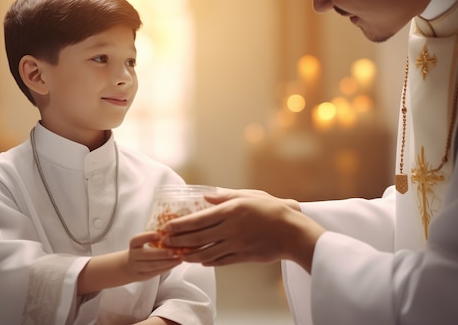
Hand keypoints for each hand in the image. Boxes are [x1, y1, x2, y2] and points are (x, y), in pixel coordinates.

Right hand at [77, 231, 181, 294]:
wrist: (129, 266)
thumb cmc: (141, 249)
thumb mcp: (143, 242)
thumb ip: (154, 237)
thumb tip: (172, 230)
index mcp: (133, 244)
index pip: (137, 240)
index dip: (147, 236)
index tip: (159, 234)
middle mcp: (133, 256)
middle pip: (146, 255)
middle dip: (161, 254)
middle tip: (174, 251)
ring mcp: (137, 267)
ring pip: (152, 266)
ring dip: (167, 262)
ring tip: (179, 258)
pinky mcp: (143, 276)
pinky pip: (155, 273)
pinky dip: (166, 268)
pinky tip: (175, 263)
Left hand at [160, 188, 324, 271]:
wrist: (292, 232)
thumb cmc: (273, 209)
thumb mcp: (250, 195)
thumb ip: (226, 195)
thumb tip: (206, 196)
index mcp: (231, 210)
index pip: (199, 219)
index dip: (180, 224)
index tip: (167, 227)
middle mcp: (230, 229)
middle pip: (197, 237)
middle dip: (178, 241)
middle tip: (165, 242)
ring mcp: (236, 245)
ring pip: (206, 252)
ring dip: (190, 255)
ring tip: (179, 255)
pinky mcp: (243, 257)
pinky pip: (220, 261)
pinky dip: (208, 262)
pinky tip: (201, 261)